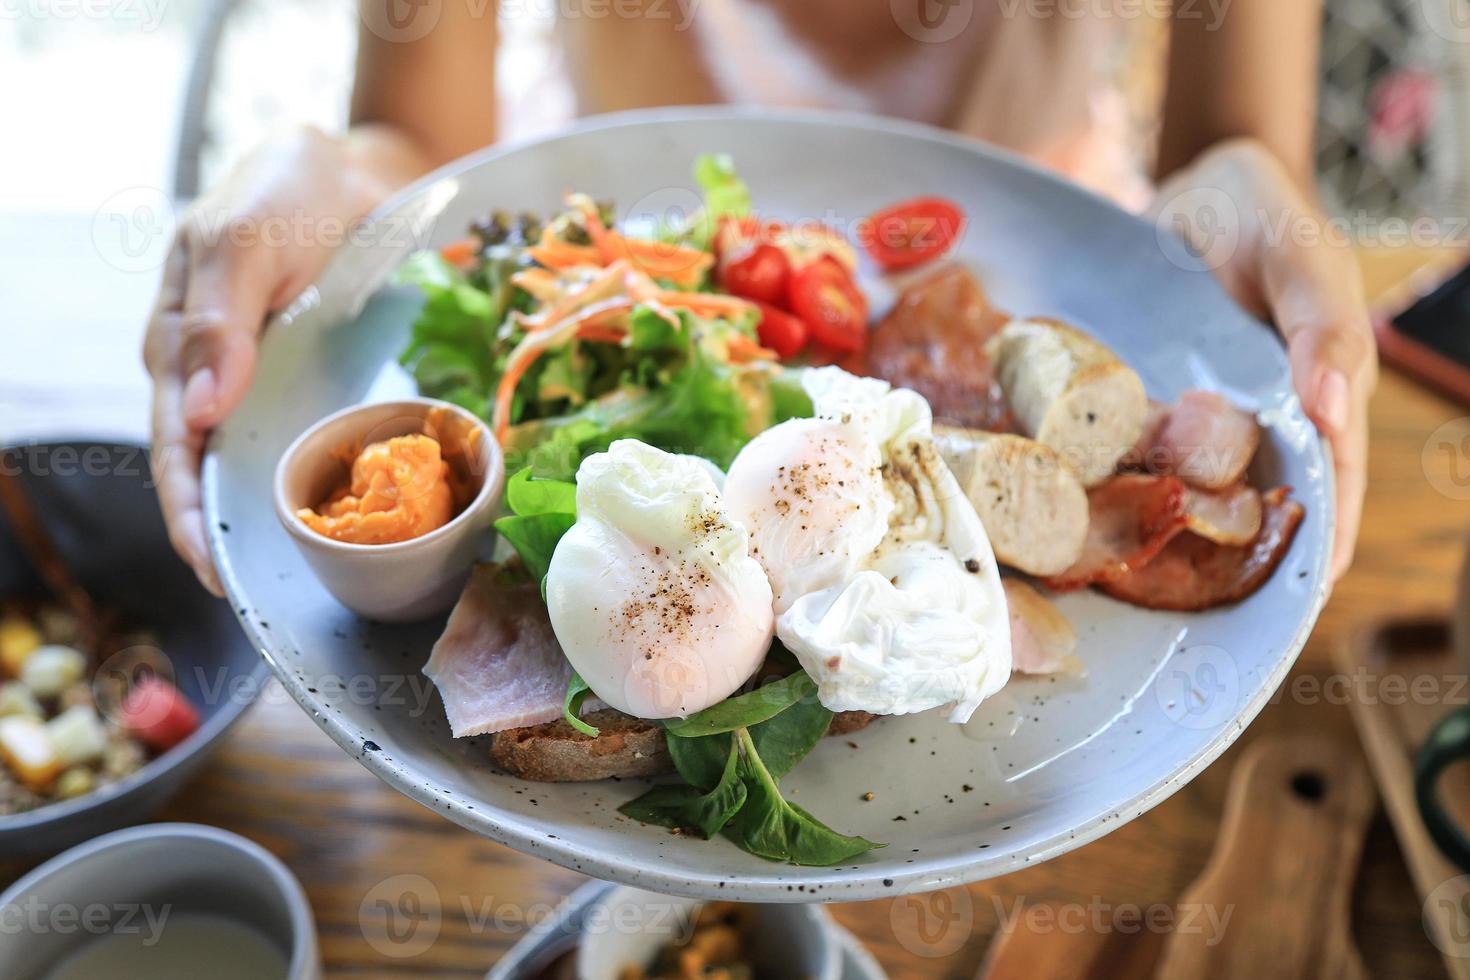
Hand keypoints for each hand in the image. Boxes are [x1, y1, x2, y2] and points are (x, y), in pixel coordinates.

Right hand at [143, 127, 400, 594]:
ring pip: (245, 460)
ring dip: (257, 516)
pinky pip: (290, 437)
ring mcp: (256, 377)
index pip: (173, 442)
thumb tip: (199, 412)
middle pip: (202, 467)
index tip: (209, 564)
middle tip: (245, 593)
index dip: (185, 509)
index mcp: (177, 339)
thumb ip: (219, 321)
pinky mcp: (300, 377)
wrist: (353, 169)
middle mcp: (211, 370)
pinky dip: (297, 479)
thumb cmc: (288, 192)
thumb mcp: (244, 242)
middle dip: (216, 533)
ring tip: (283, 576)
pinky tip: (320, 517)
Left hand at [1151, 138, 1377, 582]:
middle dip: (1242, 559)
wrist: (1189, 187)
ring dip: (1177, 537)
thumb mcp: (1300, 254)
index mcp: (1315, 393)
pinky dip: (1124, 488)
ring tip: (1147, 591)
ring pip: (1197, 491)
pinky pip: (1140, 454)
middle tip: (1213, 621)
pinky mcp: (1148, 403)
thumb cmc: (1260, 214)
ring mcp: (1202, 416)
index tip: (1301, 597)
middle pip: (1261, 502)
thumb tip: (1330, 409)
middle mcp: (1260, 417)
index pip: (1330, 481)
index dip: (1319, 539)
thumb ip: (1321, 323)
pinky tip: (1092, 523)